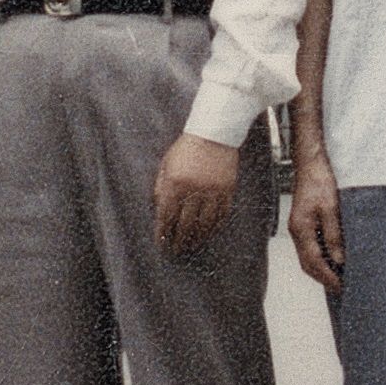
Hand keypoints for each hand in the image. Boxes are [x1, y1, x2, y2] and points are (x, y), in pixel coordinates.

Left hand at [152, 133, 242, 255]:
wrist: (213, 133)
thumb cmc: (186, 148)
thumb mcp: (166, 164)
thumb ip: (160, 186)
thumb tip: (157, 209)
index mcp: (175, 182)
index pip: (166, 215)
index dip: (163, 232)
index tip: (161, 243)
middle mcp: (193, 189)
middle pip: (185, 224)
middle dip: (179, 240)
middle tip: (176, 251)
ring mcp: (212, 191)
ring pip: (204, 223)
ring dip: (197, 238)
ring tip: (191, 246)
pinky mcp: (227, 190)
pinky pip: (221, 215)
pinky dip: (214, 227)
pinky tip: (209, 233)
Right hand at [287, 151, 344, 294]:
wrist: (310, 162)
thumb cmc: (320, 180)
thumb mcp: (331, 208)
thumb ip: (334, 235)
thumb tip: (339, 260)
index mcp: (301, 229)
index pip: (314, 262)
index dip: (328, 277)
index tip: (342, 287)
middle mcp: (296, 231)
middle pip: (307, 264)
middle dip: (323, 278)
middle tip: (341, 287)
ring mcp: (297, 226)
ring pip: (307, 257)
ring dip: (321, 269)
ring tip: (338, 277)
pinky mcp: (302, 221)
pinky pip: (309, 247)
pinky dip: (319, 257)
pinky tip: (332, 258)